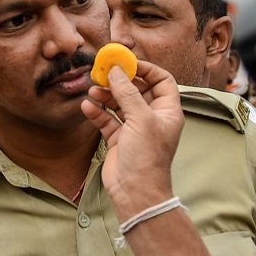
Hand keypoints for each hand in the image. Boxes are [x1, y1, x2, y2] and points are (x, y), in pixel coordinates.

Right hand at [81, 60, 184, 214]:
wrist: (135, 192)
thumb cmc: (147, 158)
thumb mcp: (140, 119)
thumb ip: (127, 93)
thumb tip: (116, 70)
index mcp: (167, 111)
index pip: (161, 81)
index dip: (146, 69)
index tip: (126, 62)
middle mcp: (152, 118)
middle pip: (137, 90)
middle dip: (120, 81)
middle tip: (103, 72)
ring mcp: (134, 129)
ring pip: (119, 103)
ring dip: (106, 95)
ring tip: (93, 90)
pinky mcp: (118, 139)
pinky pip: (107, 119)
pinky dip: (97, 112)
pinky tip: (88, 106)